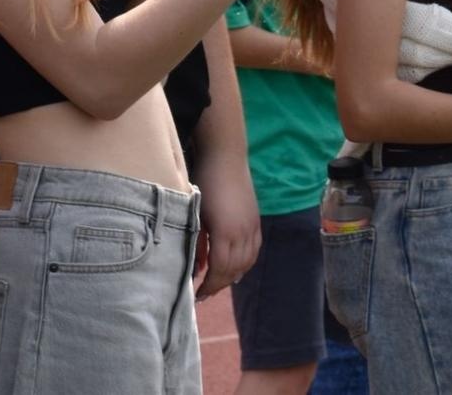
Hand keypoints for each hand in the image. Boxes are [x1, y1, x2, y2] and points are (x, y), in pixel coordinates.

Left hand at [192, 148, 259, 298]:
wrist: (225, 157)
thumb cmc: (204, 181)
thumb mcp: (196, 214)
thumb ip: (197, 242)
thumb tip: (196, 266)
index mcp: (225, 233)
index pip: (220, 270)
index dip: (209, 285)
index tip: (196, 294)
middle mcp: (243, 233)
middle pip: (234, 269)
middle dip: (219, 284)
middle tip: (204, 293)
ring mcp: (252, 227)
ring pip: (247, 262)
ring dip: (233, 276)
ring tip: (218, 282)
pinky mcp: (256, 220)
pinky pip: (254, 250)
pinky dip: (246, 263)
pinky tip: (236, 267)